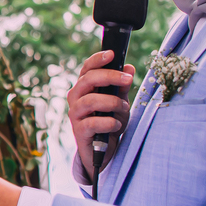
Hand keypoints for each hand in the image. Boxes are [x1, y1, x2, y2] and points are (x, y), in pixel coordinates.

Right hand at [67, 51, 135, 181]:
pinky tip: (116, 124)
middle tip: (128, 79)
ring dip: (111, 102)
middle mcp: (76, 98)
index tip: (112, 54)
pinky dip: (108, 122)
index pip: (87, 69)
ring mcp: (76, 114)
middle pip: (88, 80)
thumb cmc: (109, 122)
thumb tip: (129, 68)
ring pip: (90, 101)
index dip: (97, 59)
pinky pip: (92, 122)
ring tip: (123, 108)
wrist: (103, 150)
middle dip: (110, 77)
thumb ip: (123, 87)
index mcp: (84, 87)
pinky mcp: (79, 131)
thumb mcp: (120, 102)